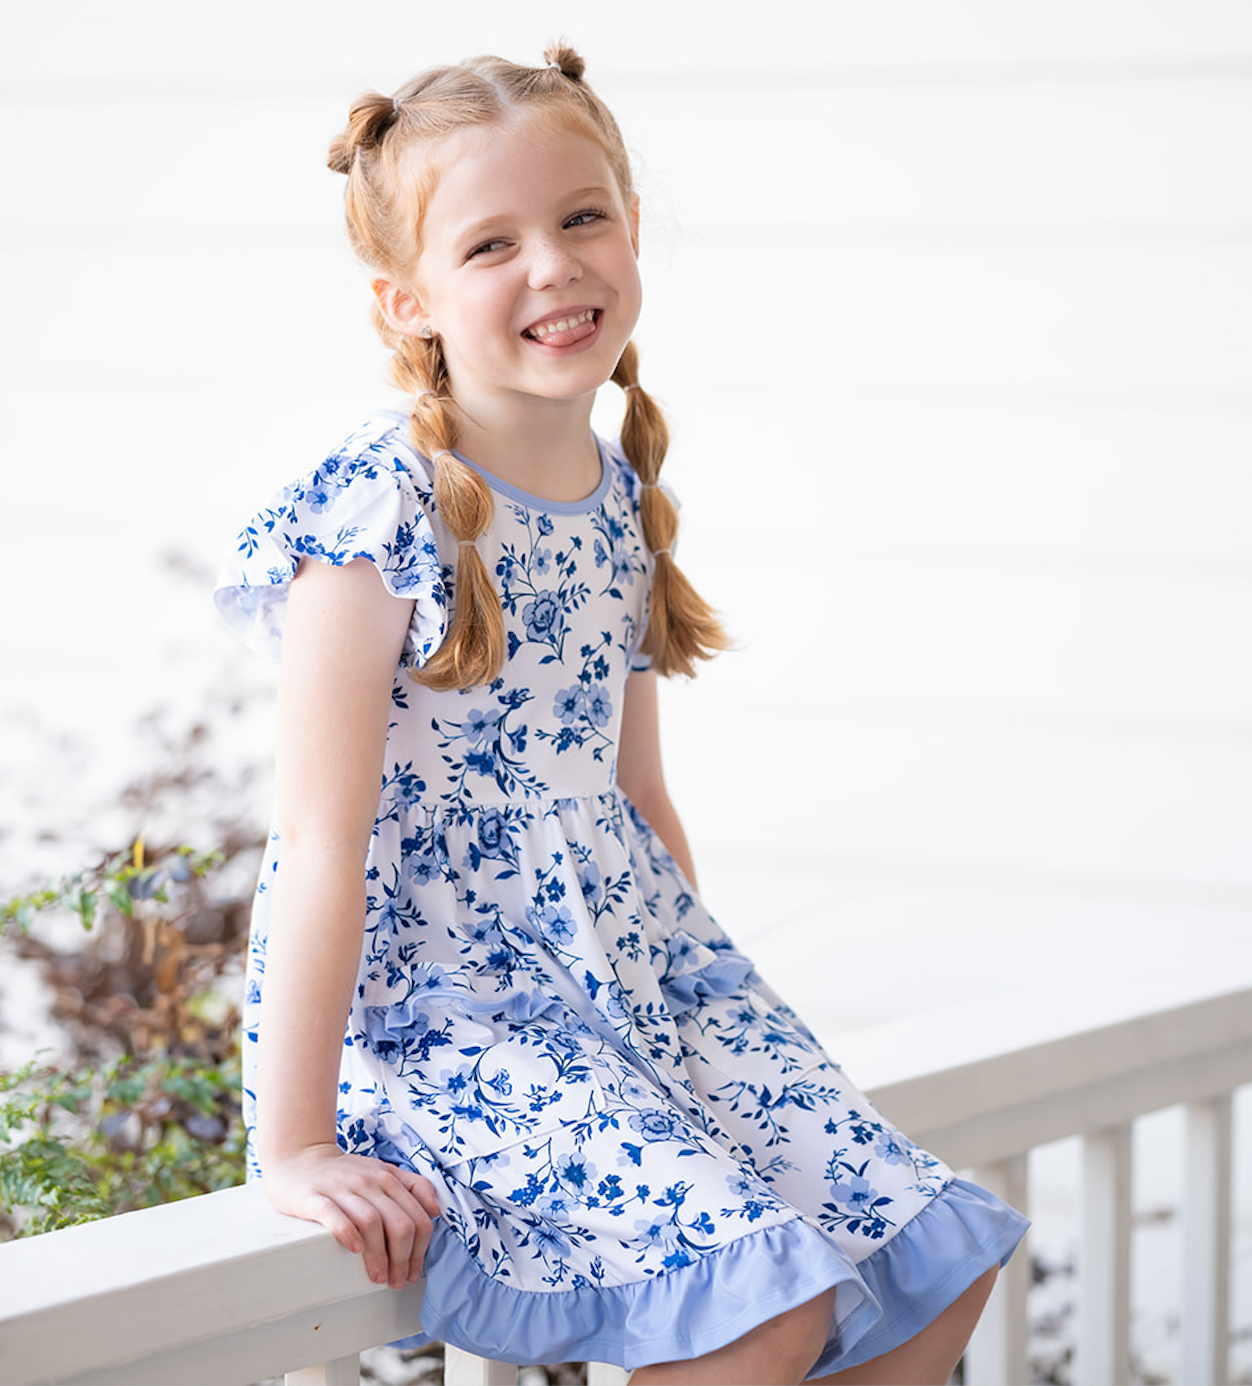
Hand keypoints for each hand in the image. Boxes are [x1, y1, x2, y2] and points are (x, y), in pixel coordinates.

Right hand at [262, 1142, 441, 1288]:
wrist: (299, 1158)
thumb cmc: (344, 1173)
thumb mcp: (383, 1171)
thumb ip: (413, 1185)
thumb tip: (435, 1210)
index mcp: (388, 1178)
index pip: (418, 1217)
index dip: (421, 1250)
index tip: (414, 1271)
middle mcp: (369, 1182)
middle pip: (399, 1224)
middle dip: (403, 1259)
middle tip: (397, 1281)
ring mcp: (342, 1189)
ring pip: (372, 1222)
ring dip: (379, 1256)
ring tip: (378, 1278)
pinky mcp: (315, 1197)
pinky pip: (335, 1216)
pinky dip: (348, 1234)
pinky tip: (354, 1250)